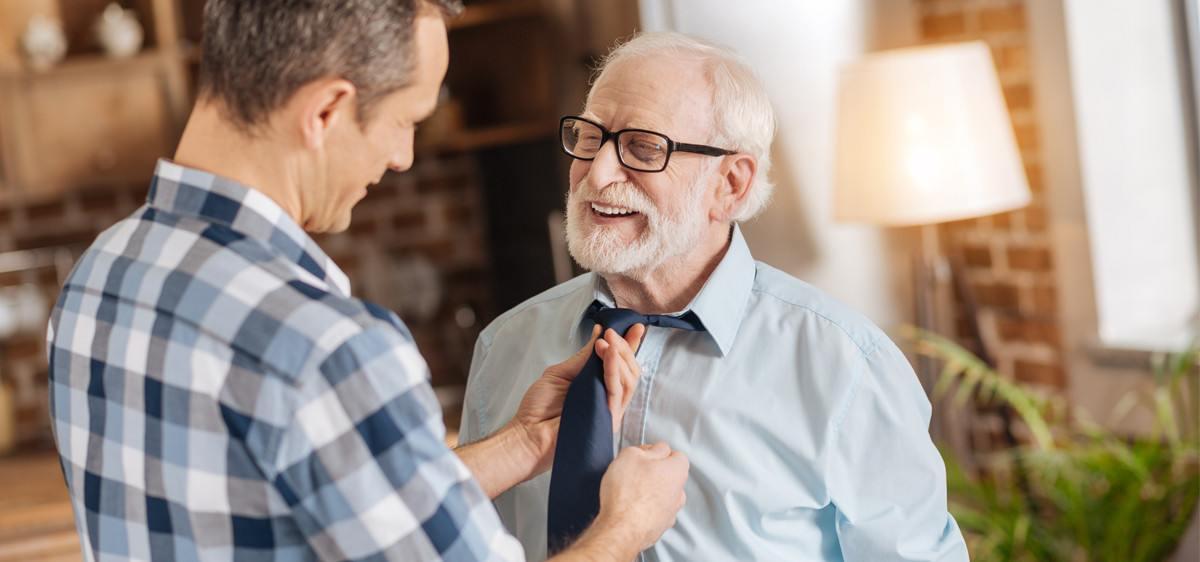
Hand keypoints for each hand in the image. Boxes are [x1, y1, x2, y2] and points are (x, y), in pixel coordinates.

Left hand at [506, 323, 646, 475]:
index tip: (634, 327)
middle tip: (612, 332)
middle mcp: (607, 399)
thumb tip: (599, 334)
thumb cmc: (539, 408)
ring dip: (620, 356)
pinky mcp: (607, 420)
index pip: (620, 364)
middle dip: (624, 347)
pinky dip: (614, 369)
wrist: (527, 434)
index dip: (629, 345)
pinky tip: (608, 353)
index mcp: (598, 387)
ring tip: (608, 340)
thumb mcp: (560, 373)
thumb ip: (583, 357)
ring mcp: (609, 411)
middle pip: (630, 371)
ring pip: (628, 380)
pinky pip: (616, 392)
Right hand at [594, 443, 688, 551]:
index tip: (643, 454)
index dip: (657, 452)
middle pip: (669, 476)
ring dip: (649, 492)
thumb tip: (654, 452)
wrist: (621, 529)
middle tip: (634, 472)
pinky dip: (644, 509)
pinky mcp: (659, 528)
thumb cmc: (626, 493)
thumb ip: (648, 450)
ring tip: (629, 492)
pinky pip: (654, 513)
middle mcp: (679, 493)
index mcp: (677, 471)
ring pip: (662, 496)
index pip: (676, 455)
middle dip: (653, 473)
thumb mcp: (632, 455)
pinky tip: (628, 508)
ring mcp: (670, 513)